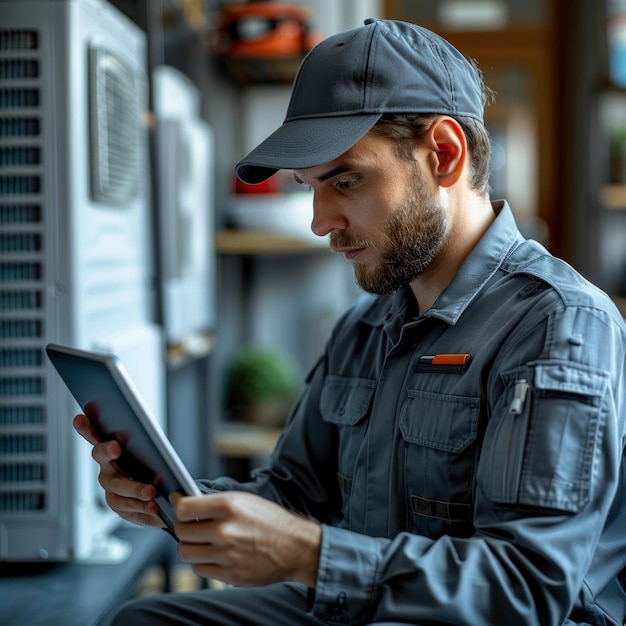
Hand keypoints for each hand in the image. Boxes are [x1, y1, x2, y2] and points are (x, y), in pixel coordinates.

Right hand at [73, 414, 164, 528]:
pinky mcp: (119, 505)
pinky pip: (127, 505)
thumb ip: (149, 443)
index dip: (87, 427)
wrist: (165, 498)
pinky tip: (154, 505)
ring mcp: (111, 486)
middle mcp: (108, 465)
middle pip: (100, 455)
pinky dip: (142, 505)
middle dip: (106, 450)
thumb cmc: (159, 468)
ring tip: (151, 490)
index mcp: (115, 447)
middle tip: (115, 447)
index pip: (97, 434)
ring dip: (134, 487)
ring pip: (117, 484)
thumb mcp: (157, 453)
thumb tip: (150, 434)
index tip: (81, 418)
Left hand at [171, 491, 321, 587]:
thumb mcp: (245, 500)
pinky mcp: (230, 575)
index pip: (184, 508)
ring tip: (202, 541)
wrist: (296, 547)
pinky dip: (203, 562)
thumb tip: (188, 504)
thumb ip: (216, 503)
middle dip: (182, 527)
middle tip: (189, 524)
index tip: (178, 504)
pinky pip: (201, 570)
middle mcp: (225, 530)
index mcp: (229, 506)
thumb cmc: (272, 521)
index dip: (178, 506)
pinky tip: (214, 554)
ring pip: (187, 553)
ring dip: (191, 546)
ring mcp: (227, 555)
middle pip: (182, 532)